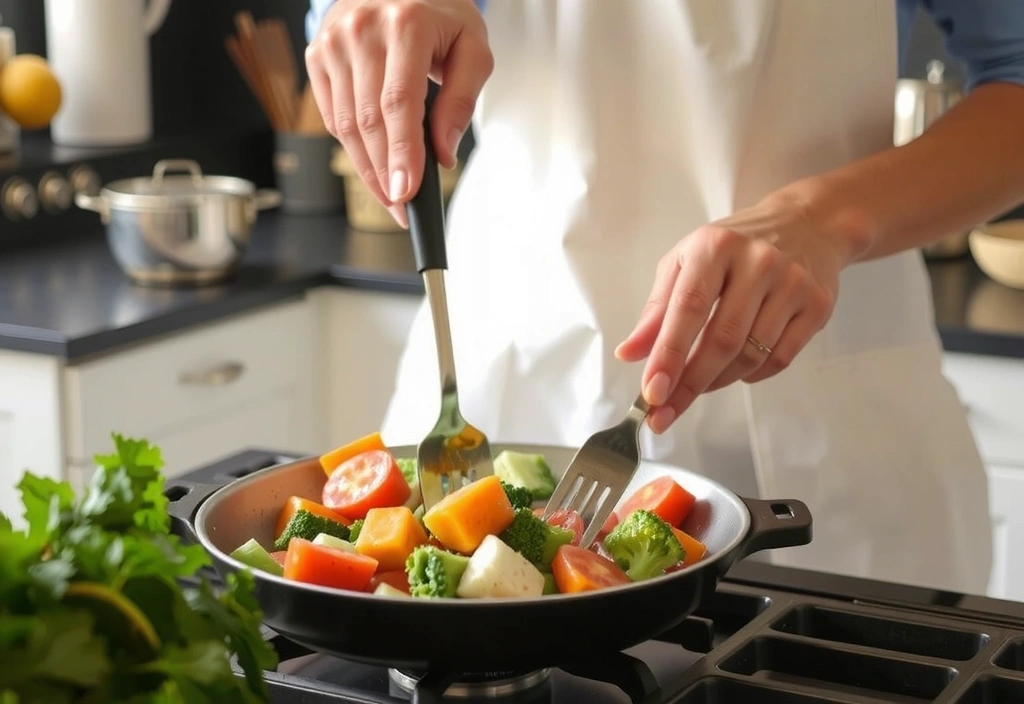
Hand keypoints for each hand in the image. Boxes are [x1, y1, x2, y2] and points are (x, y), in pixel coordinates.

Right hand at [304, 0, 492, 226]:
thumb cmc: (439, 13)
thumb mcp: (472, 47)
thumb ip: (462, 100)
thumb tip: (443, 153)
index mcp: (405, 24)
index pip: (398, 103)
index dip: (402, 154)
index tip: (406, 192)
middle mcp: (361, 30)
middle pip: (368, 121)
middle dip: (385, 173)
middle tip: (402, 208)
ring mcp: (333, 43)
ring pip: (345, 125)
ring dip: (368, 169)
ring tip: (390, 195)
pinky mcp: (317, 56)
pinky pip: (332, 116)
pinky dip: (352, 147)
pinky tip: (373, 164)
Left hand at [615, 193, 871, 433]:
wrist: (805, 225)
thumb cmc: (733, 248)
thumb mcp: (684, 263)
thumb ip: (656, 310)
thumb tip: (630, 353)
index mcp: (715, 247)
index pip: (689, 308)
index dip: (669, 355)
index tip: (652, 392)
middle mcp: (758, 262)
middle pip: (722, 339)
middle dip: (689, 384)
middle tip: (665, 412)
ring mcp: (792, 283)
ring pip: (751, 355)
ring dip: (717, 382)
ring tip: (698, 385)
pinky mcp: (817, 305)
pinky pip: (780, 359)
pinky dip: (751, 375)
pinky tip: (735, 369)